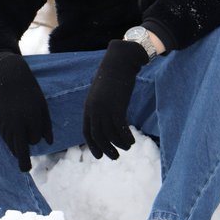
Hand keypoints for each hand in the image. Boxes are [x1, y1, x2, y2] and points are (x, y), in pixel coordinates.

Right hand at [0, 52, 52, 171]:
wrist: (9, 78)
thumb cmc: (30, 92)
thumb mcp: (42, 106)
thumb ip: (47, 125)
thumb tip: (49, 143)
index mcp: (31, 117)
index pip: (34, 139)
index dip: (36, 137)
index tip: (35, 135)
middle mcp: (17, 122)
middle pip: (20, 147)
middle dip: (23, 159)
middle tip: (25, 169)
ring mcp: (5, 122)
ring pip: (11, 144)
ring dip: (16, 149)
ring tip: (20, 155)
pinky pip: (4, 138)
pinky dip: (10, 141)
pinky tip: (13, 139)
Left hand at [83, 40, 148, 159]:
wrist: (119, 62)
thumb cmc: (112, 76)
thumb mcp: (102, 93)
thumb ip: (101, 106)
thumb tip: (105, 119)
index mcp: (89, 106)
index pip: (87, 131)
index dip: (93, 145)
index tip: (99, 155)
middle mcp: (94, 109)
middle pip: (98, 135)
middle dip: (106, 149)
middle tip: (115, 157)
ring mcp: (105, 108)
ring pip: (110, 133)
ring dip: (119, 144)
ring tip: (128, 147)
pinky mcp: (117, 106)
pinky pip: (121, 128)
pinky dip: (126, 137)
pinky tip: (132, 140)